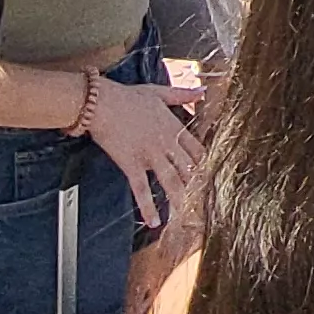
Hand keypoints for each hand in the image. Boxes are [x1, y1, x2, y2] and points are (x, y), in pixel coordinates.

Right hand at [84, 79, 203, 229]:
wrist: (102, 102)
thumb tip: (202, 91)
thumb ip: (182, 94)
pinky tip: (154, 221)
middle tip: (205, 204)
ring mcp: (150, 155)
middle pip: (188, 169)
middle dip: (197, 187)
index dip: (206, 166)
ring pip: (171, 182)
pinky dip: (148, 206)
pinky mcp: (132, 164)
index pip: (198, 151)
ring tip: (187, 217)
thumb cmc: (128, 96)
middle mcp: (166, 144)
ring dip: (180, 200)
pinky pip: (141, 189)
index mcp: (174, 127)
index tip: (211, 178)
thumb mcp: (159, 92)